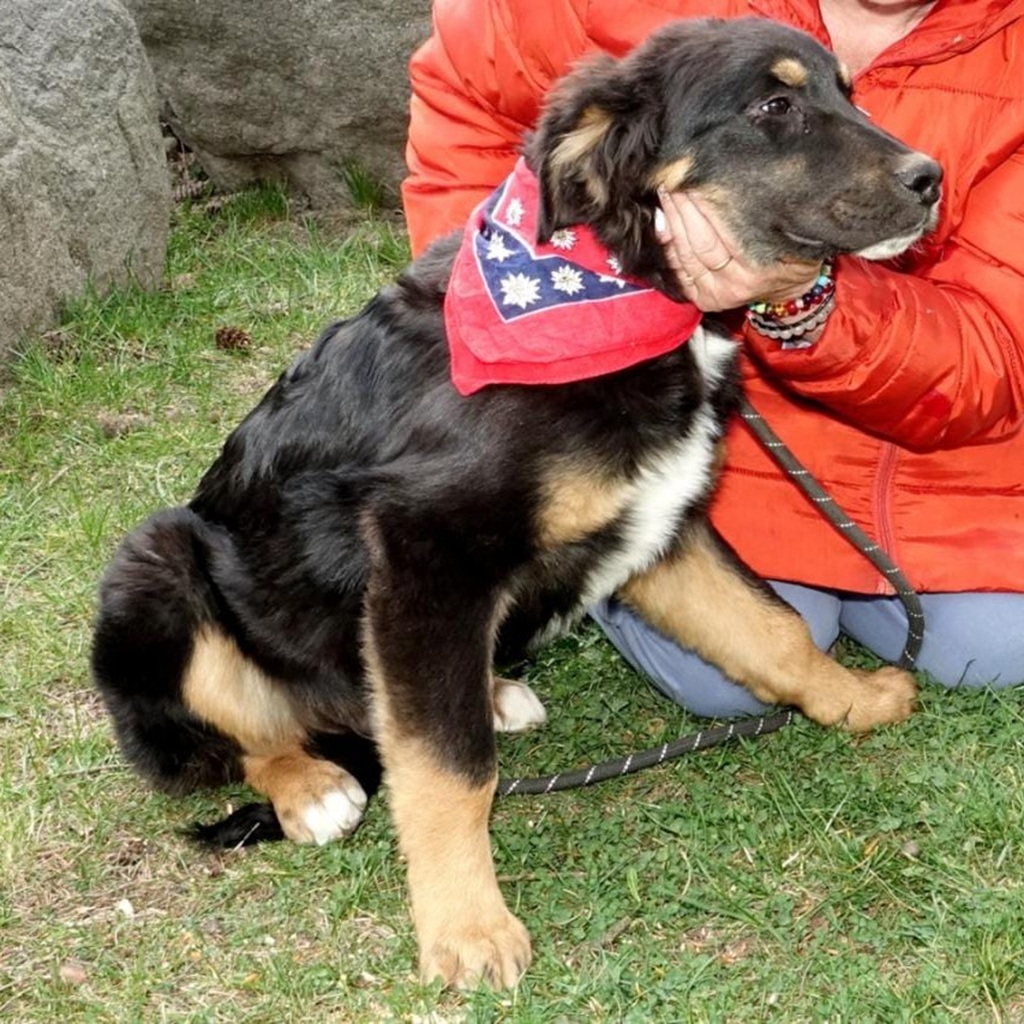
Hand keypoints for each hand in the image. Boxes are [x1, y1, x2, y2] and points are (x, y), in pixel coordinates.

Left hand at [656, 189, 821, 312]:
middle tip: (674, 177)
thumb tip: (717, 176)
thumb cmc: (790, 242)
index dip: (705, 199)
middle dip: (684, 206)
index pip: (724, 227)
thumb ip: (754, 204)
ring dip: (672, 221)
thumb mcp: (782, 219)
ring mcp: (719, 294)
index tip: (695, 171)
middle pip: (700, 241)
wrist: (792, 282)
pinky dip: (670, 243)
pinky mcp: (705, 299)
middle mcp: (738, 284)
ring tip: (667, 192)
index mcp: (760, 266)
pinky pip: (680, 268)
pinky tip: (663, 220)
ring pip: (686, 254)